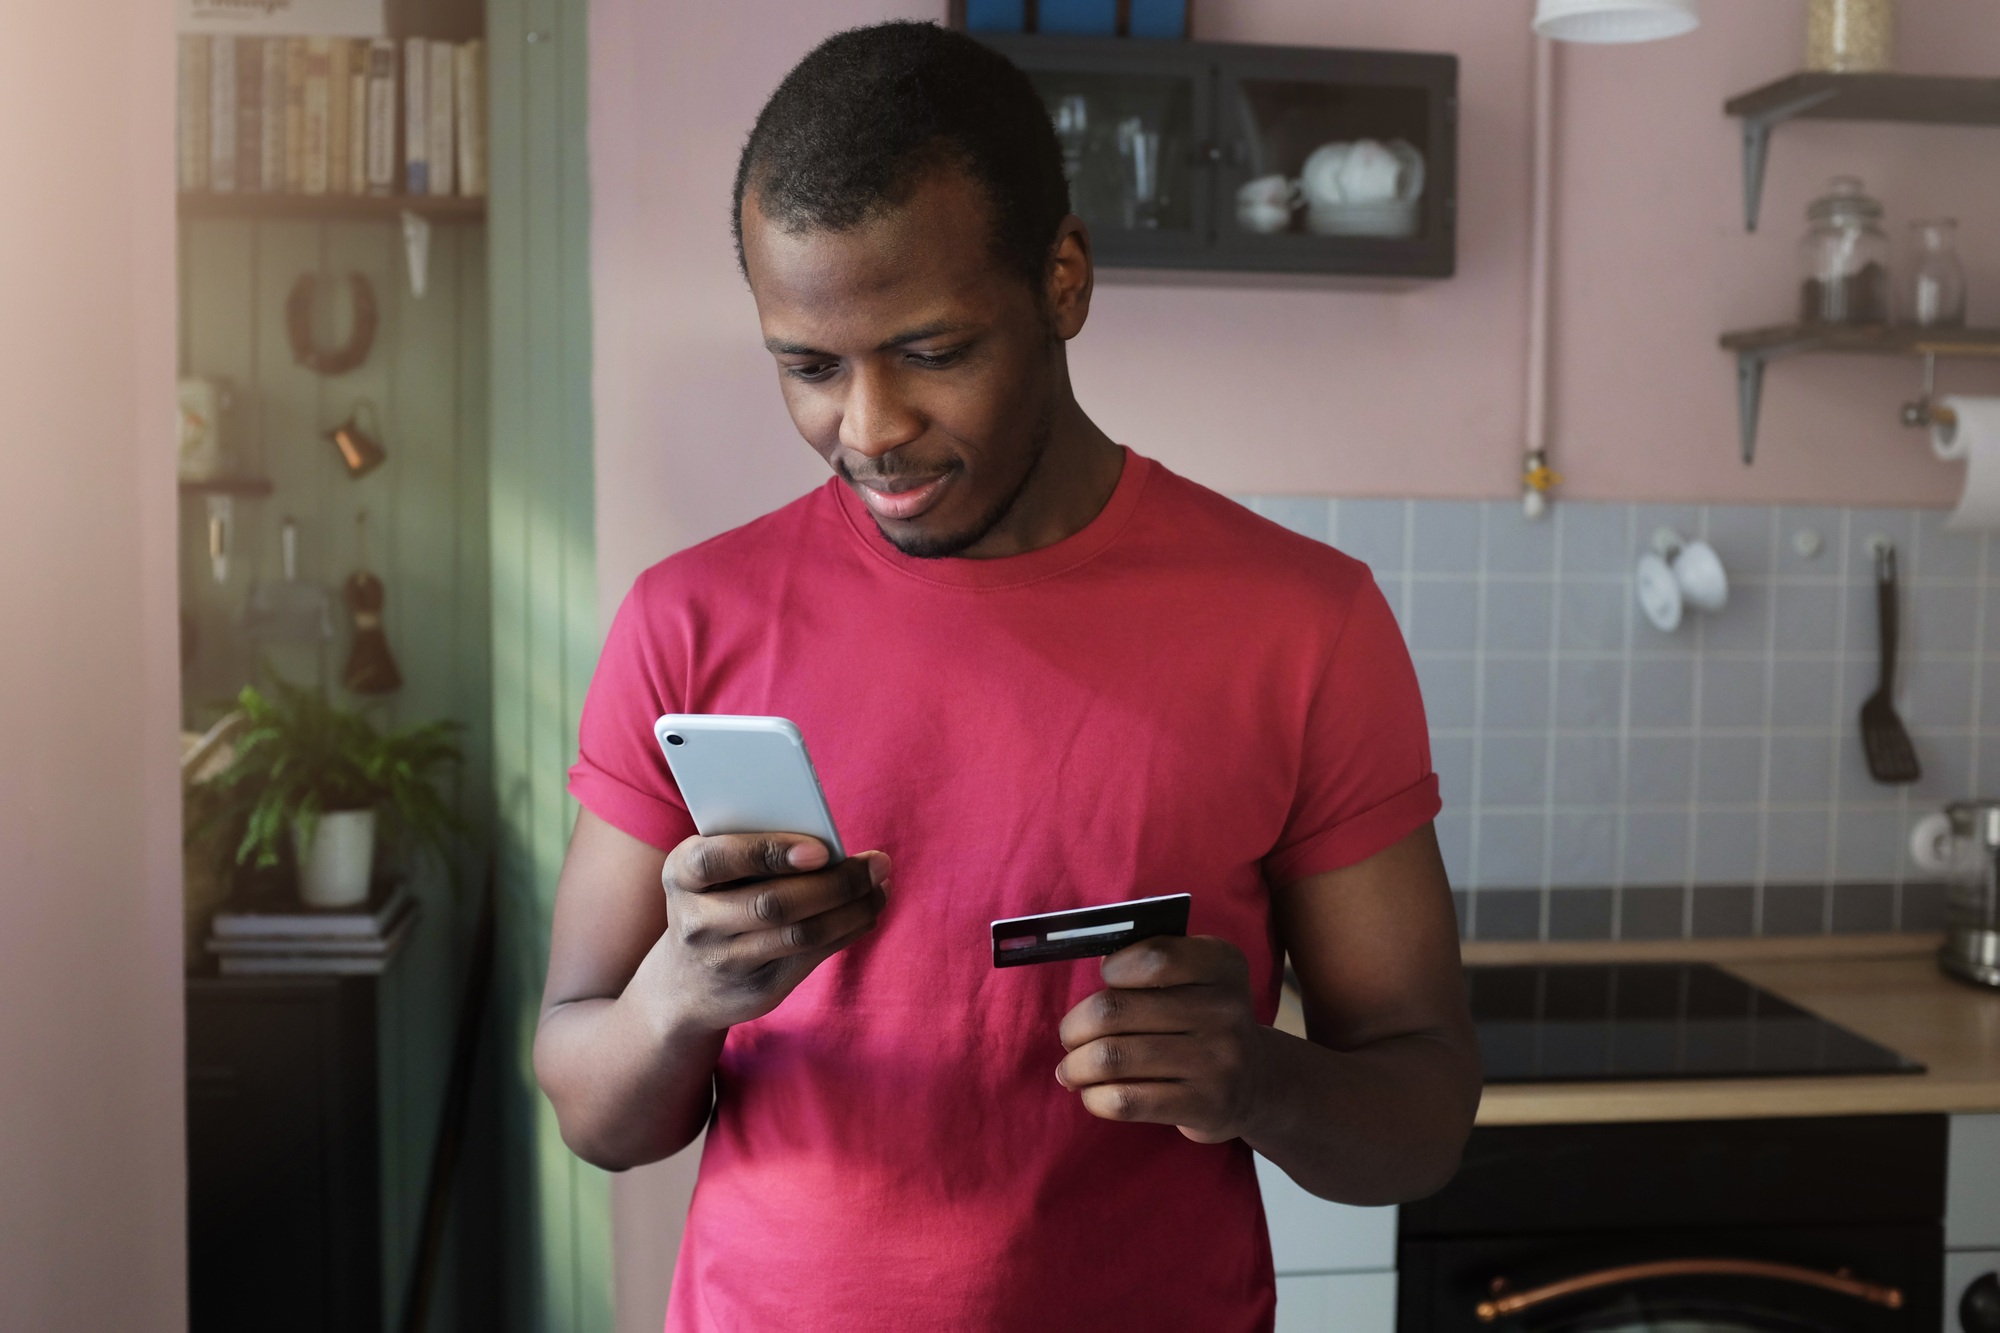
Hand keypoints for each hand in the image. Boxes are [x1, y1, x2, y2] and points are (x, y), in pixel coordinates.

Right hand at [657, 833, 888, 1032]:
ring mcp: (725, 962)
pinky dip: (847, 931)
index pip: (718, 859)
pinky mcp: (757, 990)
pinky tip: (867, 914)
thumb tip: (831, 843)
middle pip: (774, 903)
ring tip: (880, 888)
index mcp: (681, 874)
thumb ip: (754, 851)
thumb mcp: (712, 873)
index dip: (771, 852)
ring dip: (852, 909)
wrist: (685, 983)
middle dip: (835, 882)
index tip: (821, 850)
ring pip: (800, 934)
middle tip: (877, 864)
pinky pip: (811, 957)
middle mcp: (696, 922)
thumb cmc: (713, 903)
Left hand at [1055, 935, 1268, 1143]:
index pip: (1155, 957)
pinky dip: (1095, 1098)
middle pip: (1116, 1010)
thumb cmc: (1204, 1022)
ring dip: (1076, 1066)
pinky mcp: (1205, 1106)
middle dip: (1076, 1026)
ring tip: (1070, 1070)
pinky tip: (1093, 1094)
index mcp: (1222, 965)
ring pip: (1113, 1057)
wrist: (1257, 1083)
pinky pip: (1127, 1100)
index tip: (1107, 979)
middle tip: (1070, 1036)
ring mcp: (1217, 1061)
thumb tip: (1102, 962)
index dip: (1115, 967)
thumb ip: (1154, 963)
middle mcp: (1226, 1010)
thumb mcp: (1199, 979)